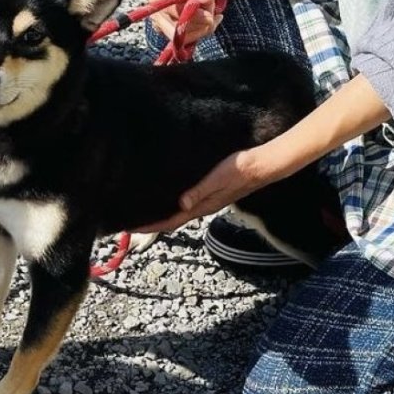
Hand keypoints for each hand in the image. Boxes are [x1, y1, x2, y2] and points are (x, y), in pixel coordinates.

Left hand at [135, 148, 270, 232]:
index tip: (130, 228)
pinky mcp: (211, 195)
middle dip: (152, 224)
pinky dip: (173, 207)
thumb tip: (181, 205)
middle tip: (131, 223)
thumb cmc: (240, 170)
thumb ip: (200, 192)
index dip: (150, 227)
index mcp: (202, 208)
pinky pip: (187, 205)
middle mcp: (202, 209)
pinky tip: (168, 199)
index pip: (170, 222)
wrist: (262, 166)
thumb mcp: (217, 179)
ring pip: (179, 214)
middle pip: (172, 222)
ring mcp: (207, 203)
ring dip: (161, 216)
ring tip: (144, 213)